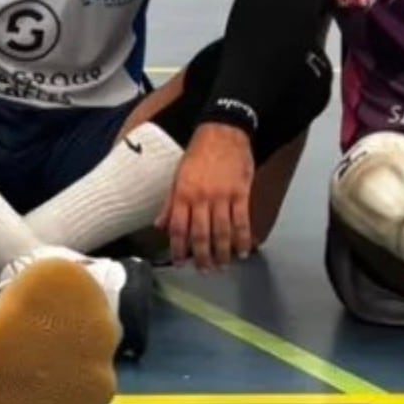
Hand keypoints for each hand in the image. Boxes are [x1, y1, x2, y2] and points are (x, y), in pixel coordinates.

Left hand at [157, 123, 256, 270]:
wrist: (223, 132)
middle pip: (201, 235)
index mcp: (182, 193)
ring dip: (223, 253)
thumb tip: (160, 226)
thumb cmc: (198, 154)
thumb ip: (170, 203)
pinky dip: (243, 239)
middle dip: (202, 257)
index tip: (180, 263)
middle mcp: (201, 198)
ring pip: (222, 232)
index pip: (178, 228)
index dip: (179, 248)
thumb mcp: (177, 176)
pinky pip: (242, 221)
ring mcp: (223, 196)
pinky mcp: (241, 193)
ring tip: (223, 266)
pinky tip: (243, 251)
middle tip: (205, 271)